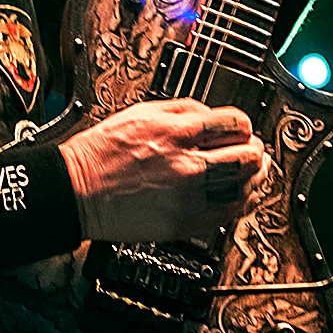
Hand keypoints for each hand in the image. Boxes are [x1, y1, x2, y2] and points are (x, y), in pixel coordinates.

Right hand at [58, 100, 268, 243]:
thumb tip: (212, 115)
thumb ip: (183, 110)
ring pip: (243, 187)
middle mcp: (187, 164)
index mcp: (177, 132)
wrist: (77, 191)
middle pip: (246, 155)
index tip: (241, 130)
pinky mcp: (184, 223)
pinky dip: (239, 203)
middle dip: (255, 150)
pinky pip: (226, 214)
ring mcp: (188, 196)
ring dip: (254, 177)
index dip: (243, 125)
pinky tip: (237, 196)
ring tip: (253, 173)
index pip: (235, 124)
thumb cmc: (102, 153)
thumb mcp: (141, 113)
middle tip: (254, 150)